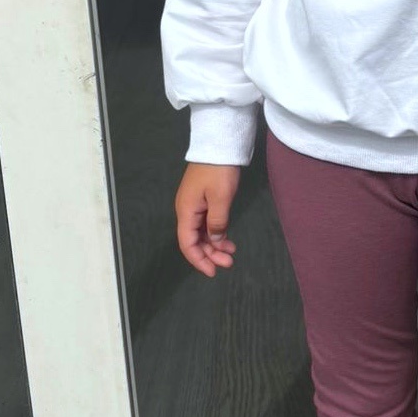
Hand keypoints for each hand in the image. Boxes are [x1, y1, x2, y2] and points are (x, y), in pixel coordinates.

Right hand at [175, 162, 240, 276]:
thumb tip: (214, 241)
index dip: (198, 260)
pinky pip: (207, 224)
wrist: (218, 144)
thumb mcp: (221, 198)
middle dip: (209, 254)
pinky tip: (227, 240)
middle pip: (194, 240)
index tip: (213, 272)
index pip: (187, 243)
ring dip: (214, 245)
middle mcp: (186, 211)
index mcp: (186, 211)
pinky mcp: (204, 201)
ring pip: (201, 233)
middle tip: (229, 263)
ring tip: (231, 254)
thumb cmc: (218, 171)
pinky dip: (216, 234)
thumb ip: (217, 222)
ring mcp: (195, 206)